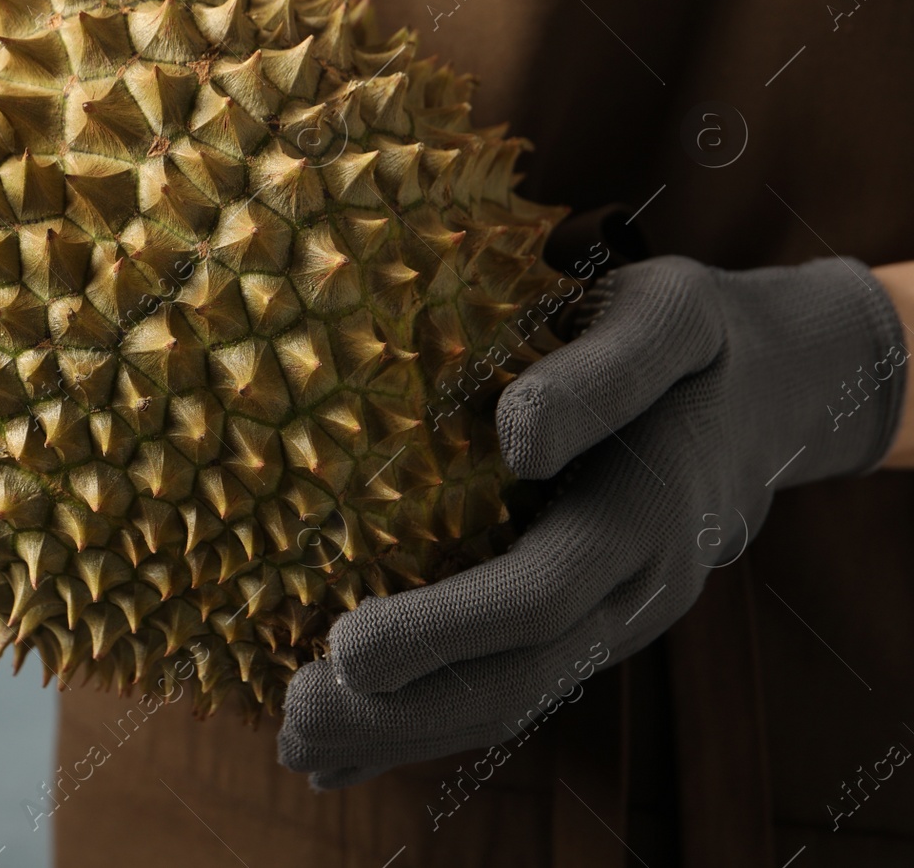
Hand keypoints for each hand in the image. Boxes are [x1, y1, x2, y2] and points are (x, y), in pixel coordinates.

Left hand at [278, 255, 906, 788]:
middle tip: (297, 720)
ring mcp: (613, 622)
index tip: (346, 648)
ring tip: (301, 746)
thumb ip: (605, 372)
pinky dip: (428, 724)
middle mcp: (632, 592)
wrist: (766, 397)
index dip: (444, 631)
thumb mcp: (669, 316)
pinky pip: (512, 689)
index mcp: (644, 517)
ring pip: (510, 701)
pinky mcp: (587, 627)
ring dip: (403, 735)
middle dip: (403, 711)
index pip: (537, 596)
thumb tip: (518, 432)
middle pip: (515, 679)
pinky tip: (349, 748)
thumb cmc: (695, 344)